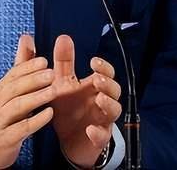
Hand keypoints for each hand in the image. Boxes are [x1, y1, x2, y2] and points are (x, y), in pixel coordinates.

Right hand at [0, 34, 55, 168]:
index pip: (13, 74)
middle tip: (52, 73)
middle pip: (14, 88)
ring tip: (53, 91)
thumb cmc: (3, 113)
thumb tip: (26, 36)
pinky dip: (35, 121)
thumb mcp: (10, 89)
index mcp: (1, 89)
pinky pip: (21, 129)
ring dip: (36, 98)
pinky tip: (49, 114)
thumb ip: (21, 64)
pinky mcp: (6, 139)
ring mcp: (0, 121)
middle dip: (33, 79)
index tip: (45, 60)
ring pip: (17, 107)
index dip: (28, 67)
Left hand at [51, 35, 121, 167]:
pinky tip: (90, 129)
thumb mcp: (62, 82)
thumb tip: (63, 37)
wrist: (66, 139)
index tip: (93, 62)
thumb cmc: (68, 107)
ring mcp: (101, 120)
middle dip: (108, 84)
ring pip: (115, 112)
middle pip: (115, 91)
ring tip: (98, 99)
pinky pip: (103, 137)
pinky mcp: (97, 139)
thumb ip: (63, 62)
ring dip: (109, 104)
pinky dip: (98, 133)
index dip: (104, 67)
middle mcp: (101, 102)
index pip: (106, 74)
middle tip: (96, 79)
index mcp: (93, 87)